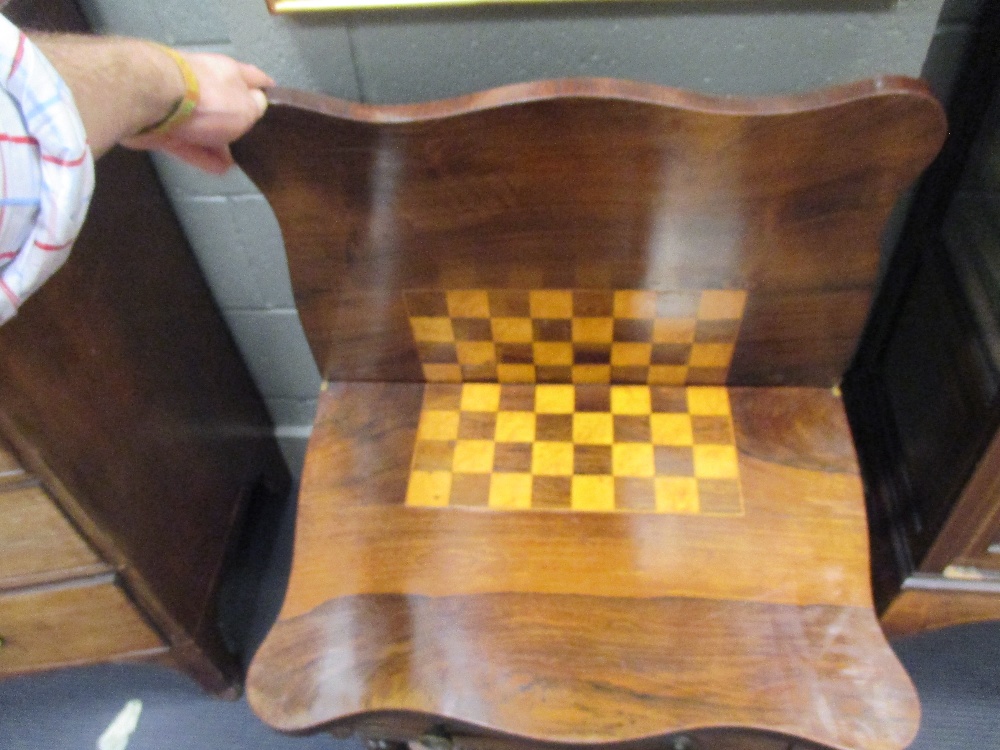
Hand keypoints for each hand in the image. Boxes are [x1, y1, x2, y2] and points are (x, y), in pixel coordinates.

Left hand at [123, 52, 273, 174]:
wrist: (152, 100)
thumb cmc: (206, 99)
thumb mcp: (247, 109)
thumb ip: (255, 109)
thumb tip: (257, 105)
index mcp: (228, 72)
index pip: (254, 78)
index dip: (266, 89)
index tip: (273, 99)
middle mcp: (204, 81)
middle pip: (225, 102)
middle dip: (237, 121)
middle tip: (251, 141)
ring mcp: (181, 101)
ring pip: (204, 125)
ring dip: (219, 143)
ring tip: (234, 162)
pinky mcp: (162, 123)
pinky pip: (187, 142)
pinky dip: (201, 156)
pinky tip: (216, 169)